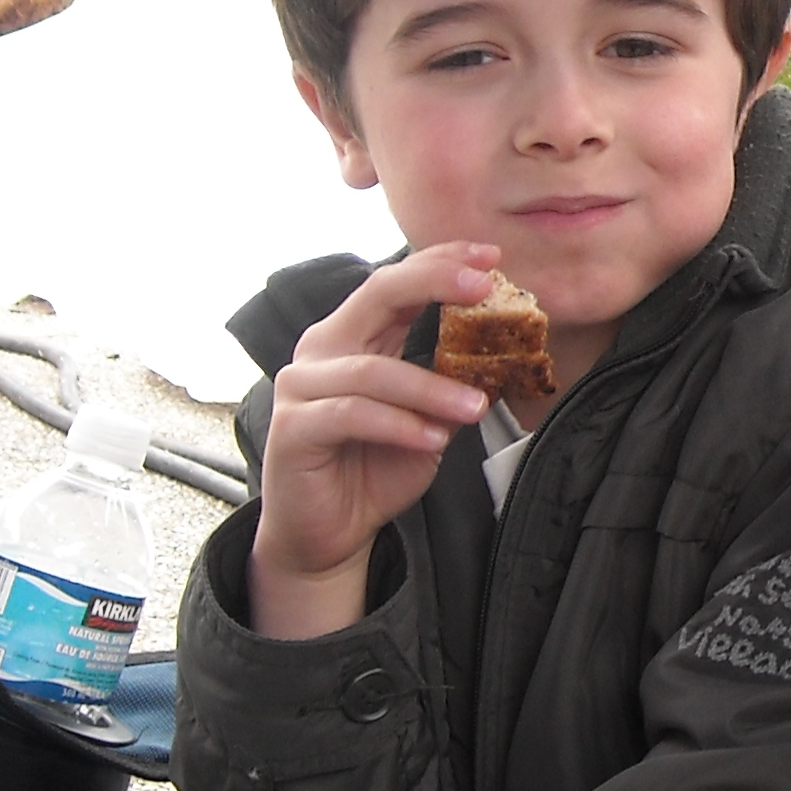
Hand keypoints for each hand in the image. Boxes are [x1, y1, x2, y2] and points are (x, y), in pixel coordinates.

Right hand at [250, 242, 496, 639]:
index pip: (397, 283)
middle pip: (377, 295)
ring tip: (477, 408)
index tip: (490, 256)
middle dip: (433, 283)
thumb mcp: (426, 420)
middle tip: (483, 288)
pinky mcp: (292, 428)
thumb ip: (448, 384)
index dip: (440, 263)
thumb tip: (498, 357)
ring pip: (373, 371)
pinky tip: (433, 439)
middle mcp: (323, 349)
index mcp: (354, 336)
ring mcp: (301, 386)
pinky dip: (398, 425)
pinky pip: (351, 414)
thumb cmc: (373, 470)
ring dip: (431, 388)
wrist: (327, 534)